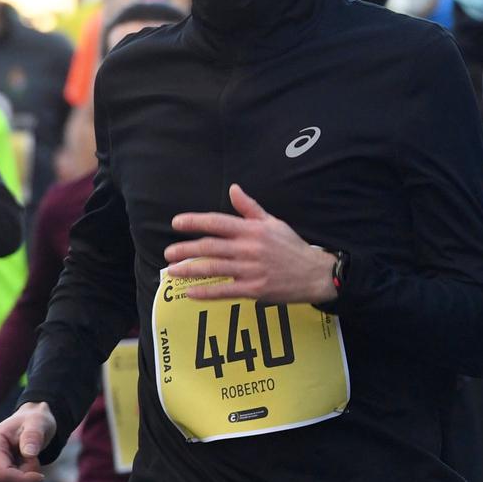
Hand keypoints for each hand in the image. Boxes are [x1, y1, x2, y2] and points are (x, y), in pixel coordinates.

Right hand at [0, 402, 56, 481]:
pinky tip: (24, 466)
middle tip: (34, 459)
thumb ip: (33, 436)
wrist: (31, 423)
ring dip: (24, 479)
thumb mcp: (38, 423)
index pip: (3, 474)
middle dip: (26, 476)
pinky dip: (21, 481)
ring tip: (29, 460)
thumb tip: (29, 454)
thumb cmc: (34, 421)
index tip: (41, 476)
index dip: (24, 480)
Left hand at [165, 184, 335, 304]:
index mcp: (252, 230)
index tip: (176, 223)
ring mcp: (251, 270)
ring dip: (190, 270)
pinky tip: (190, 292)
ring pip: (213, 269)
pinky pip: (224, 291)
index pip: (217, 222)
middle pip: (209, 247)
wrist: (314, 273)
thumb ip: (250, 207)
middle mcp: (249, 248)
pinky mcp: (254, 289)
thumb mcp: (273, 222)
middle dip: (185, 249)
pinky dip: (205, 292)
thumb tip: (233, 189)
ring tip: (173, 270)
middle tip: (168, 253)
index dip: (194, 222)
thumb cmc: (291, 247)